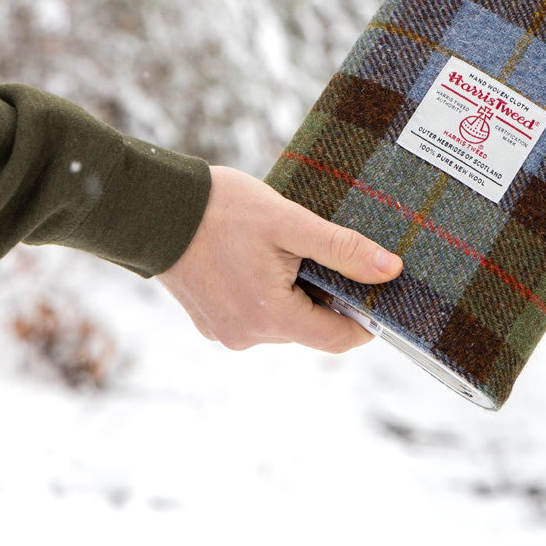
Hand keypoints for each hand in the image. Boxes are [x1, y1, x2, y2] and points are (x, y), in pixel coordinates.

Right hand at [158, 165, 401, 351]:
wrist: (154, 206)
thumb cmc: (223, 210)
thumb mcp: (291, 223)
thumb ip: (342, 250)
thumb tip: (391, 271)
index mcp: (271, 318)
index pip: (338, 339)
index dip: (365, 318)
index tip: (378, 289)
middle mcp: (247, 336)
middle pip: (311, 329)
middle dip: (327, 296)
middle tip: (327, 252)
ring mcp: (225, 332)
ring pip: (284, 322)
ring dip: (296, 293)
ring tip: (286, 251)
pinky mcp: (210, 321)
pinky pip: (256, 316)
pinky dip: (269, 293)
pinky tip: (260, 259)